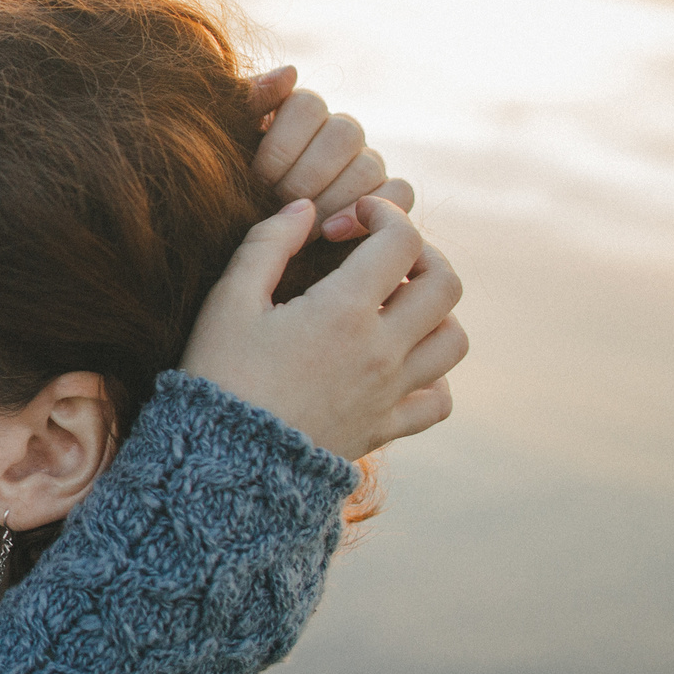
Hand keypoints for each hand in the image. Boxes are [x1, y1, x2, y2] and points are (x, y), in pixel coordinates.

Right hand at [180, 195, 465, 459]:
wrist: (223, 464)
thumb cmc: (219, 376)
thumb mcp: (228, 300)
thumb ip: (268, 243)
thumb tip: (305, 209)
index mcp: (344, 310)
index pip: (402, 239)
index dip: (380, 214)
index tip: (347, 221)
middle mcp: (382, 349)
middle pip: (446, 283)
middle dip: (420, 254)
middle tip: (382, 256)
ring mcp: (390, 392)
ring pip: (453, 339)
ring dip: (434, 312)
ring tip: (395, 307)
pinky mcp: (385, 428)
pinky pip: (437, 401)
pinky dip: (432, 376)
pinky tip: (400, 364)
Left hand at [246, 66, 414, 240]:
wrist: (242, 230)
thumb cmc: (233, 181)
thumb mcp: (230, 141)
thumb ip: (250, 102)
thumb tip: (289, 73)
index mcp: (302, 112)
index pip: (308, 104)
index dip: (283, 143)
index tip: (260, 175)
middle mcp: (339, 132)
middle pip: (344, 134)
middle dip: (306, 175)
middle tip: (278, 202)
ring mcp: (366, 163)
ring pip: (369, 166)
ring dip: (332, 199)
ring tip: (301, 227)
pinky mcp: (384, 197)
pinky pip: (400, 193)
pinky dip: (367, 213)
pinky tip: (332, 233)